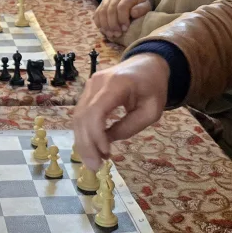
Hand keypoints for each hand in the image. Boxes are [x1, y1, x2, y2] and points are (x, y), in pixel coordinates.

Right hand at [72, 53, 168, 170]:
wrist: (147, 65)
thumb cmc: (153, 87)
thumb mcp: (151, 111)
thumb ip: (130, 127)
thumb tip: (108, 141)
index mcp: (116, 84)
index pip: (96, 111)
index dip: (96, 135)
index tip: (106, 154)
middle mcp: (97, 82)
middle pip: (82, 116)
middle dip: (86, 144)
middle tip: (95, 167)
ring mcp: (90, 85)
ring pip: (78, 117)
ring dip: (83, 141)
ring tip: (95, 161)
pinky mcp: (88, 91)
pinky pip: (81, 114)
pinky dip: (85, 133)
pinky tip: (93, 148)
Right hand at [94, 0, 152, 41]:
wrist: (133, 0)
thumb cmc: (140, 6)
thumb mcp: (146, 6)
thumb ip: (142, 9)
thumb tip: (133, 13)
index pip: (121, 7)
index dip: (122, 19)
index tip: (125, 29)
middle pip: (110, 10)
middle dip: (113, 24)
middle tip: (117, 34)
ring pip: (102, 12)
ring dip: (105, 25)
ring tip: (111, 35)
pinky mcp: (101, 4)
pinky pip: (97, 14)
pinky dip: (99, 23)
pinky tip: (104, 31)